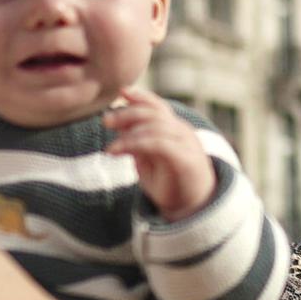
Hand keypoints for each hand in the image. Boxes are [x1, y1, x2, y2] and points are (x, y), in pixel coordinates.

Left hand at [108, 88, 214, 219]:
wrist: (195, 207)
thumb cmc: (170, 182)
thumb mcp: (148, 160)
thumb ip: (137, 142)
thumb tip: (119, 126)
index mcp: (173, 128)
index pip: (157, 106)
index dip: (141, 96)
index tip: (121, 92)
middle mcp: (181, 131)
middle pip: (154, 113)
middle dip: (128, 113)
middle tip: (106, 121)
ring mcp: (185, 144)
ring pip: (155, 127)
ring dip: (129, 134)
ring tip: (110, 147)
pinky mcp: (185, 159)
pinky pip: (158, 144)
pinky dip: (135, 144)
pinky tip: (117, 151)